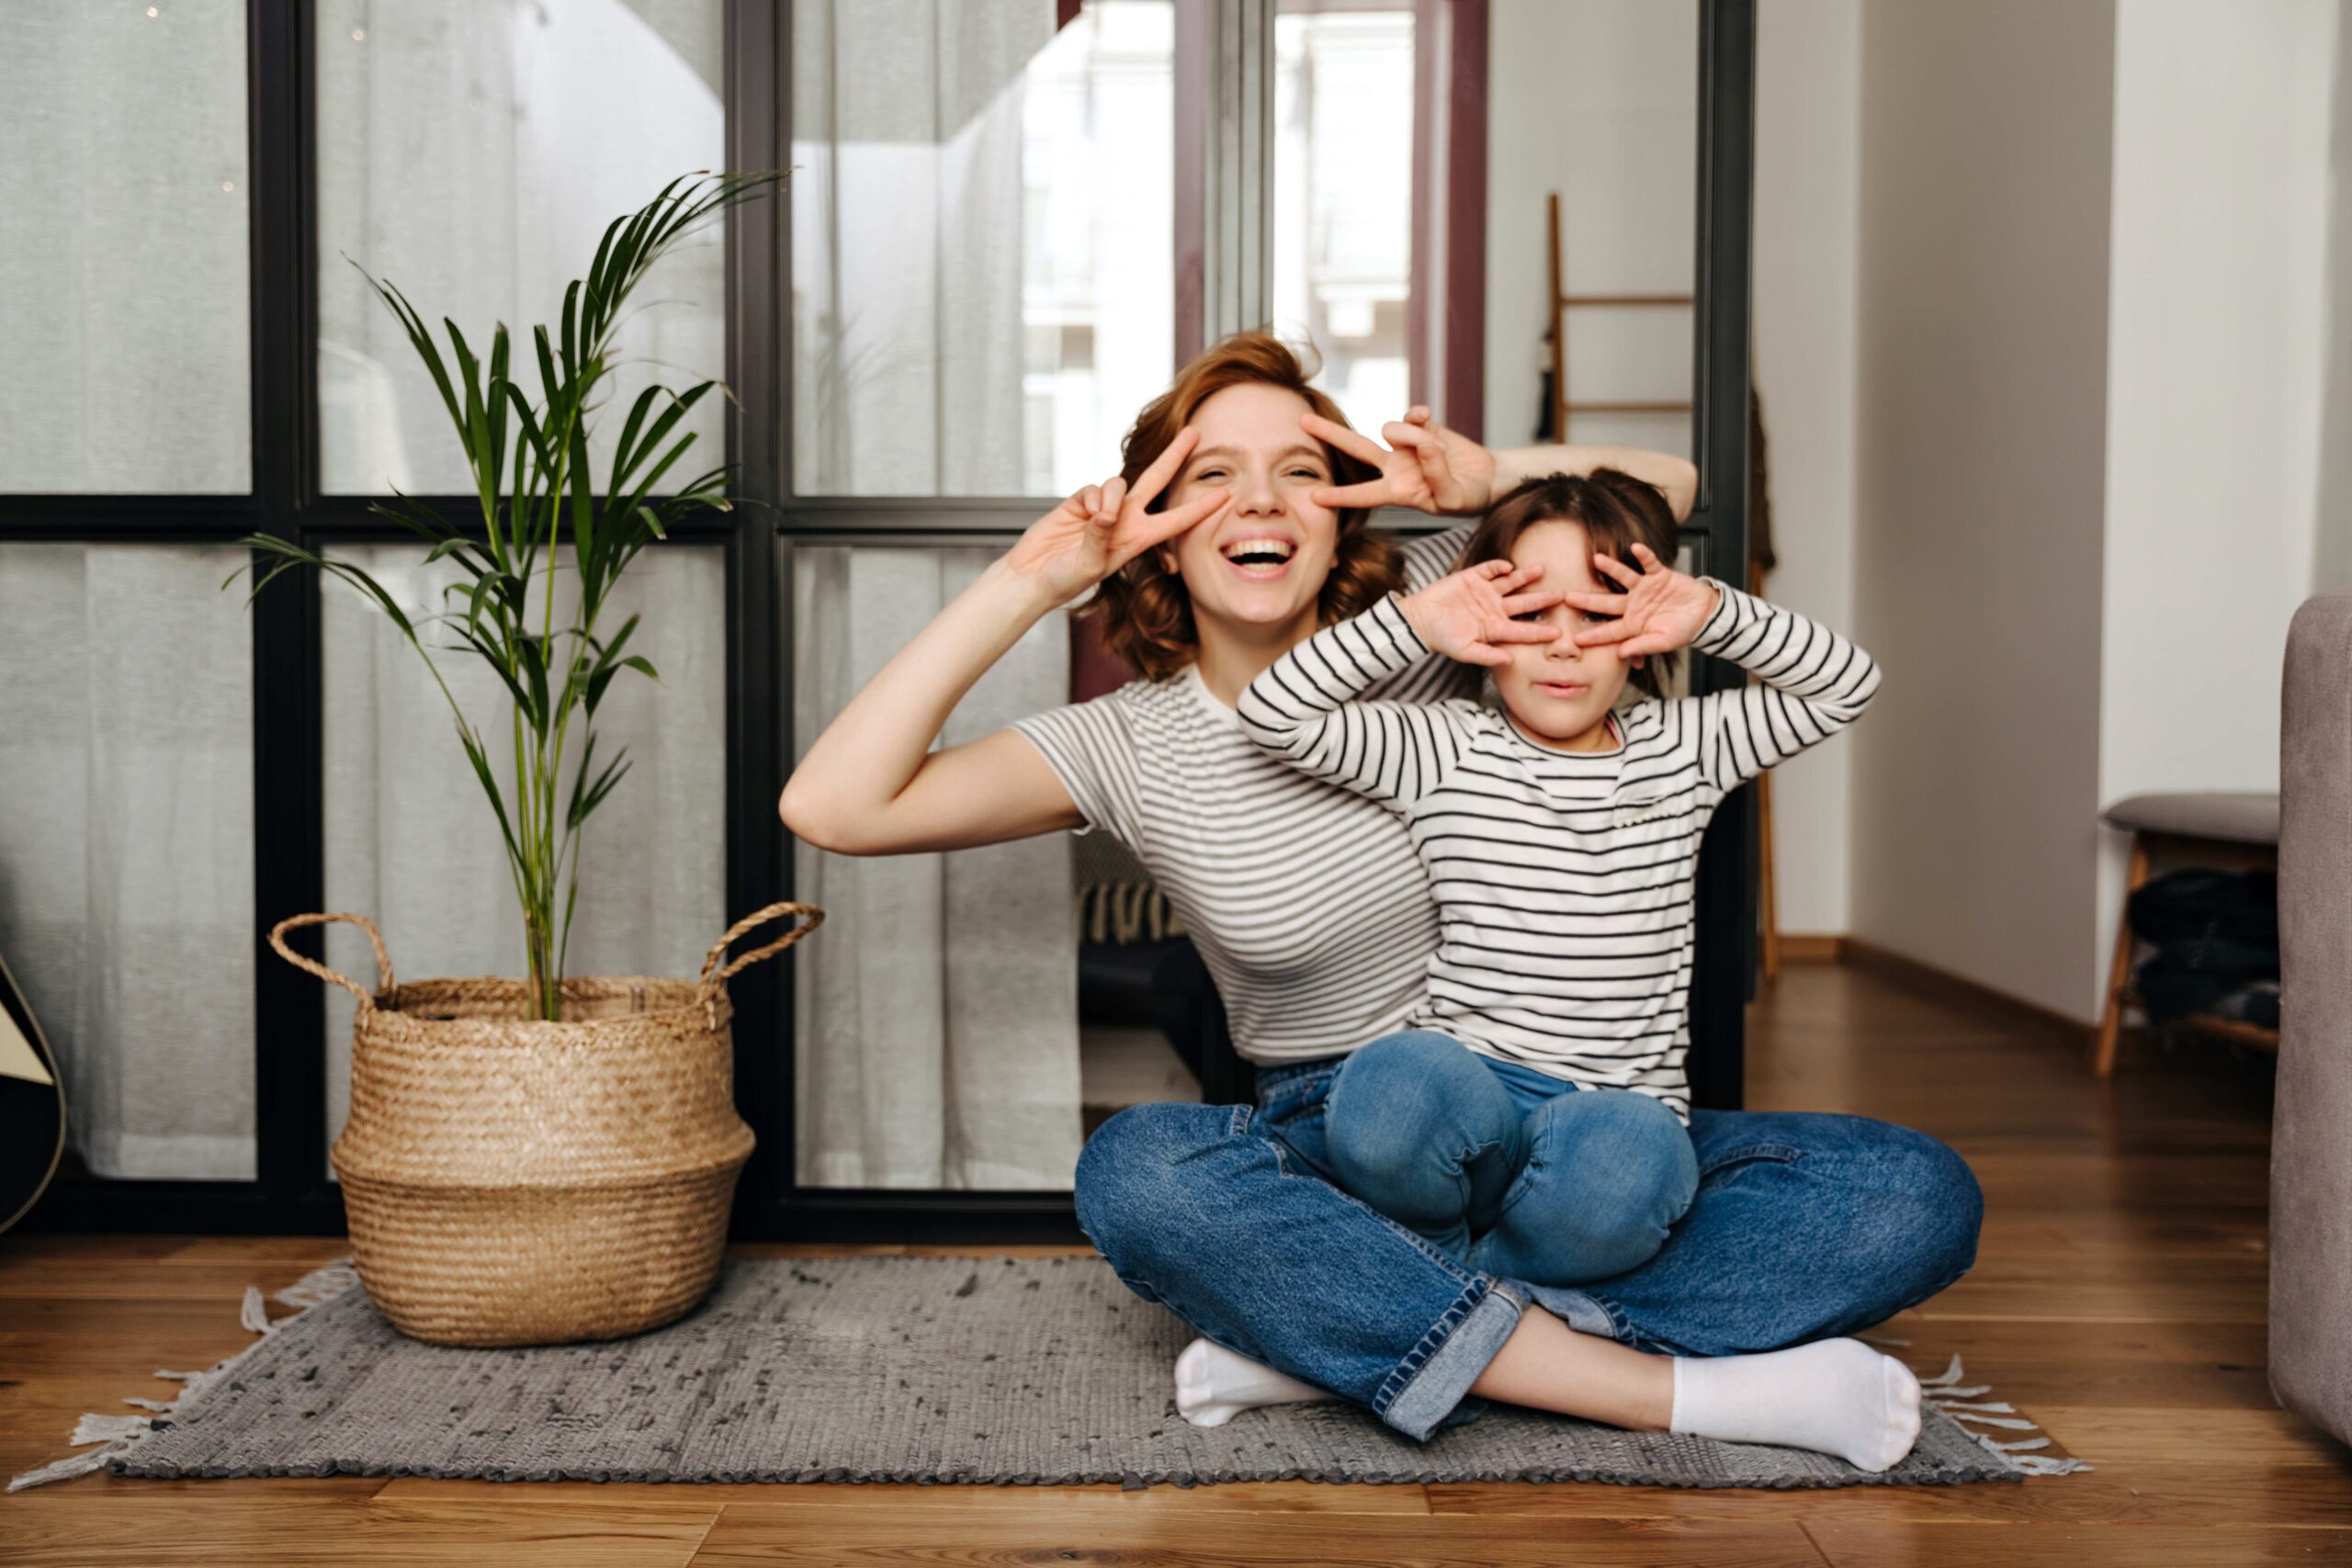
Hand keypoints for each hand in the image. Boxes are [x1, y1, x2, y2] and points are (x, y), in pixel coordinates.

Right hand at [1001, 427, 1229, 608]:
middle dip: (1175, 455)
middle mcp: (1126, 519)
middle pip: (1156, 480)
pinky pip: (1094, 489)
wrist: (1034, 576)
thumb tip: (1108, 510)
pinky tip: (1082, 515)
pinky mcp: (1081, 501)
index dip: (1200, 508)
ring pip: (1119, 483)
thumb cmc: (1065, 579)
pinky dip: (1090, 500)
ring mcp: (1104, 508)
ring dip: (1111, 497)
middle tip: (1194, 432)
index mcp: (1138, 539)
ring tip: (1097, 520)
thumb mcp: (1089, 564)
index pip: (1175, 520)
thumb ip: (1101, 535)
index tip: (1224, 495)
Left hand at [1302, 406, 1497, 515]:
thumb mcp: (1453, 497)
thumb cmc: (1468, 497)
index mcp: (1397, 492)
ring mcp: (1406, 445)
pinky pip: (1411, 415)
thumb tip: (1422, 444)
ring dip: (1411, 436)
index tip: (1314, 498)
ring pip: (1391, 429)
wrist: (1487, 478)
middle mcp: (1395, 467)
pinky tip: (1426, 417)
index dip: (1340, 496)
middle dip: (1330, 434)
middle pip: (1356, 448)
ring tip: (1439, 452)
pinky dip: (1417, 416)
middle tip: (1302, 421)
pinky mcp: (1422, 426)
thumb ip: (1436, 475)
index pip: (1364, 495)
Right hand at [1397, 561, 1564, 668]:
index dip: (1539, 631)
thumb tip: (1510, 662)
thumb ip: (1487, 656)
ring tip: (1542, 570)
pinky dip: (1499, 567)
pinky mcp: (1473, 578)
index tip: (1558, 632)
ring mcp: (1485, 593)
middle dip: (1542, 599)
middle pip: (1524, 604)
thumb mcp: (1465, 651)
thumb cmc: (1441, 639)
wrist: (1420, 620)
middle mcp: (1494, 609)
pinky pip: (1490, 570)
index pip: (1523, 630)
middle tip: (1562, 595)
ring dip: (1526, 577)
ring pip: (1512, 583)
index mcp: (1495, 629)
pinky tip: (1508, 567)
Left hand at [1564, 542, 1720, 657]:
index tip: (1576, 639)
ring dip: (1611, 568)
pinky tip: (1635, 548)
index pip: (1609, 631)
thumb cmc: (1683, 630)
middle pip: (1606, 603)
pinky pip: (1649, 563)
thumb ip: (1642, 646)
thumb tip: (1621, 653)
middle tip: (1567, 597)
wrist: (1703, 614)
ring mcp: (1644, 589)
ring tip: (1597, 559)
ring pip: (1624, 577)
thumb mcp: (1663, 641)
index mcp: (1632, 625)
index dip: (1593, 634)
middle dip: (1587, 600)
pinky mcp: (1659, 575)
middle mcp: (1633, 605)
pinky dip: (1644, 556)